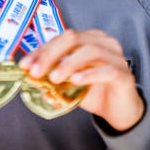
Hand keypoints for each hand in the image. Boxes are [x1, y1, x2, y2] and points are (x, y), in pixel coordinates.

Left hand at [19, 29, 143, 130]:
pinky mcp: (124, 74)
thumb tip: (29, 73)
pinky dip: (88, 74)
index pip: (60, 39)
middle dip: (50, 54)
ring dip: (68, 64)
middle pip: (73, 38)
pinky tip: (76, 81)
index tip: (25, 64)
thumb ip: (52, 75)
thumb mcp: (68, 82)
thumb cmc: (94, 91)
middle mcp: (103, 42)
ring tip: (54, 78)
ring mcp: (115, 57)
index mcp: (88, 39)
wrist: (119, 111)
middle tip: (36, 72)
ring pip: (90, 50)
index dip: (41, 51)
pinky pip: (106, 70)